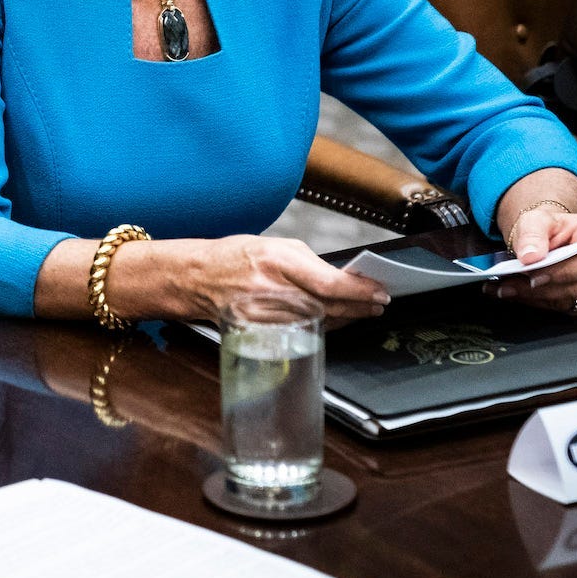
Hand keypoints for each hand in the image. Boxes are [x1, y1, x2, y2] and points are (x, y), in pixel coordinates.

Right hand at [176, 235, 388, 323]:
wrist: (197, 278)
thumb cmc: (235, 257)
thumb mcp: (275, 246)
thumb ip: (310, 263)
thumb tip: (344, 278)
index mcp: (276, 261)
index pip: (330, 283)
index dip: (360, 291)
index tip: (379, 292)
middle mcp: (271, 290)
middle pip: (330, 306)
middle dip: (360, 306)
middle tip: (377, 303)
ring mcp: (266, 315)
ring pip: (319, 321)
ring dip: (345, 317)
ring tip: (361, 310)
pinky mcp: (262, 331)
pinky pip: (302, 331)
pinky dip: (322, 325)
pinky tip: (334, 319)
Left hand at [494, 207, 576, 313]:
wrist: (549, 238)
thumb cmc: (547, 227)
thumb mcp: (535, 220)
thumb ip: (532, 234)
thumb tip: (530, 257)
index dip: (564, 272)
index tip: (533, 276)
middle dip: (542, 288)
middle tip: (509, 287)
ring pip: (573, 300)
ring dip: (536, 298)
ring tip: (506, 291)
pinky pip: (568, 309)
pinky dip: (540, 304)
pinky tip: (519, 296)